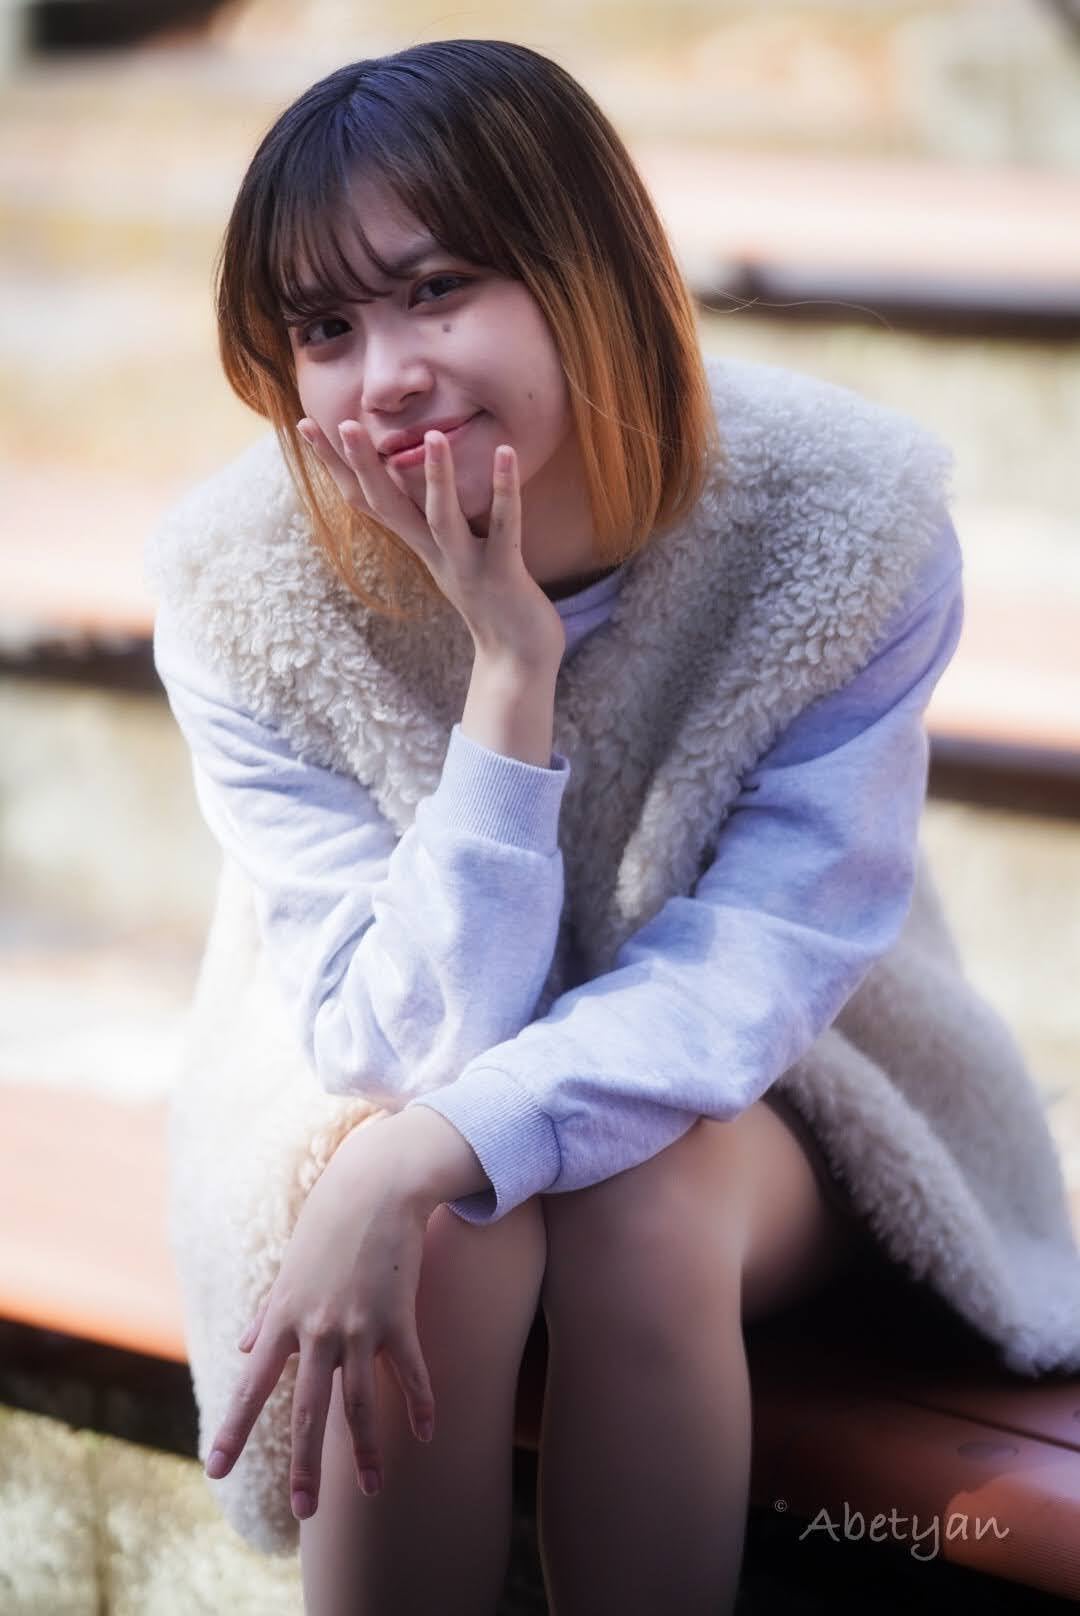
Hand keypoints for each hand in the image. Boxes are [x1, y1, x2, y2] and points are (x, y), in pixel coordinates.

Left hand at [204, 1124, 435, 1517]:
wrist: (377, 1185)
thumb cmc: (329, 1223)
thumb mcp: (290, 1268)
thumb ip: (269, 1313)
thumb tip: (246, 1345)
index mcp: (283, 1318)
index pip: (251, 1386)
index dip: (234, 1431)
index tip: (215, 1472)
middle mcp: (317, 1329)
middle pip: (308, 1410)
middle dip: (306, 1464)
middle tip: (302, 1511)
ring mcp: (359, 1326)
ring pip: (361, 1403)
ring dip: (367, 1451)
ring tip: (370, 1490)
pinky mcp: (398, 1316)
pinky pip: (410, 1372)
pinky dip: (420, 1404)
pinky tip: (426, 1433)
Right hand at [297, 416, 566, 669]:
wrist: (515, 660)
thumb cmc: (491, 600)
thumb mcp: (452, 553)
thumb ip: (434, 520)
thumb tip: (415, 481)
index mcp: (419, 544)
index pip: (367, 499)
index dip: (335, 464)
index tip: (305, 424)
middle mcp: (434, 553)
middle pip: (388, 506)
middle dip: (363, 465)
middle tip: (344, 422)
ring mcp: (467, 565)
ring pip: (443, 518)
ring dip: (437, 477)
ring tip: (432, 436)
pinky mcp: (504, 573)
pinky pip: (505, 527)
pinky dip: (505, 490)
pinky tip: (506, 452)